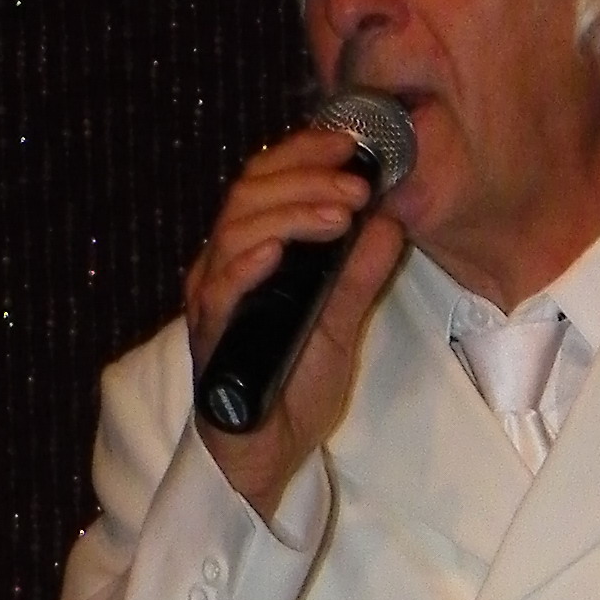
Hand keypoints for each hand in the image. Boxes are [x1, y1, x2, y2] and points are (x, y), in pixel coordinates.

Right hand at [184, 128, 404, 526]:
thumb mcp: (341, 323)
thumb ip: (361, 275)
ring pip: (236, 228)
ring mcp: (213, 297)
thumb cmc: (293, 389)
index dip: (306, 152)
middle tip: (357, 183)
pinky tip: (276, 251)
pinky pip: (219, 289)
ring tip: (338, 214)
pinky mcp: (209, 334)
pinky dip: (246, 264)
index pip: (268, 179)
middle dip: (307, 176)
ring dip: (289, 212)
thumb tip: (391, 221)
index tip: (353, 144)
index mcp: (253, 249)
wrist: (268, 456)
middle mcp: (225, 263)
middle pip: (250, 191)